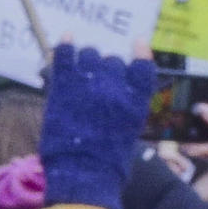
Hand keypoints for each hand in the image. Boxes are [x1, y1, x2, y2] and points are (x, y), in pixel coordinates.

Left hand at [39, 43, 157, 208]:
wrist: (82, 170)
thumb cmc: (106, 162)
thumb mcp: (127, 135)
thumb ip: (124, 111)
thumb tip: (114, 96)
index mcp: (136, 102)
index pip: (143, 68)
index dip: (141, 54)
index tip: (137, 44)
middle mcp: (115, 88)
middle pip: (112, 62)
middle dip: (106, 69)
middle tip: (97, 80)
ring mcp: (89, 84)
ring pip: (90, 55)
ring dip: (87, 60)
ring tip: (83, 70)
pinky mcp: (64, 86)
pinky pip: (65, 56)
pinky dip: (66, 45)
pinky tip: (67, 38)